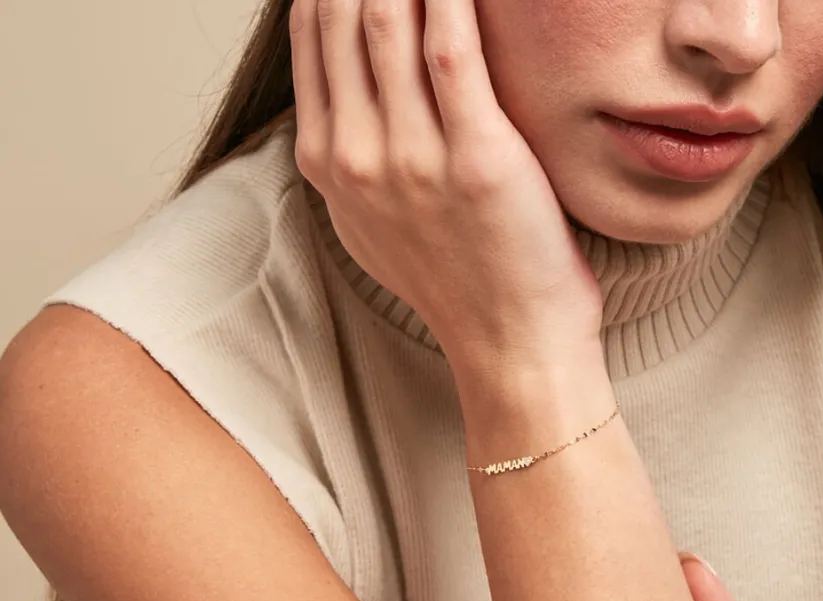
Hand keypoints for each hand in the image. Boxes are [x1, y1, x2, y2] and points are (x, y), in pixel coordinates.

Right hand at [288, 0, 602, 375]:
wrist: (506, 345)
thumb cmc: (457, 282)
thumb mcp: (379, 221)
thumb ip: (356, 155)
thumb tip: (354, 92)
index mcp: (329, 166)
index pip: (315, 34)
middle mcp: (355, 157)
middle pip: (344, 12)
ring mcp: (410, 158)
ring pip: (389, 15)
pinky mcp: (475, 157)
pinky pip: (452, 42)